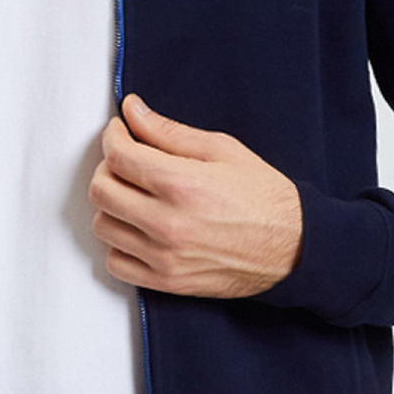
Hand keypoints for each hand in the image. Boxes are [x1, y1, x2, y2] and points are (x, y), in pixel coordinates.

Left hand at [90, 93, 302, 296]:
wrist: (292, 248)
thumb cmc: (263, 198)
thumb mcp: (221, 150)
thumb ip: (169, 132)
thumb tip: (133, 112)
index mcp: (182, 184)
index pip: (118, 156)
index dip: (113, 137)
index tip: (120, 133)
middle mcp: (168, 223)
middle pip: (101, 191)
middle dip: (108, 169)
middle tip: (127, 162)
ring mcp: (164, 256)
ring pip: (103, 226)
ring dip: (113, 206)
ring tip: (135, 196)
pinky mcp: (166, 282)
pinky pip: (116, 263)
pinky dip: (119, 244)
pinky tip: (139, 229)